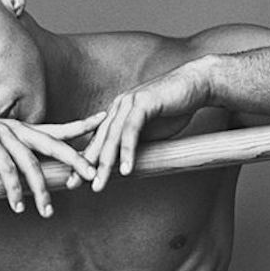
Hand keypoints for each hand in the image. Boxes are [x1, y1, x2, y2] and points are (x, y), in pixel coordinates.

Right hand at [0, 110, 103, 216]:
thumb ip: (15, 156)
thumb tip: (32, 172)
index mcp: (21, 129)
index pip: (58, 128)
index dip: (81, 125)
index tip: (104, 121)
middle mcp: (16, 129)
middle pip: (53, 144)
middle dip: (76, 160)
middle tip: (94, 176)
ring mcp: (1, 135)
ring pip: (30, 163)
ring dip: (40, 189)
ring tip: (47, 211)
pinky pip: (6, 169)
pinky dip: (13, 189)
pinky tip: (17, 206)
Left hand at [67, 59, 209, 191]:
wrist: (197, 85)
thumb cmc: (175, 110)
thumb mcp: (151, 133)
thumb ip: (136, 146)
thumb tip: (125, 167)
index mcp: (117, 114)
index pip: (97, 141)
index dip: (85, 161)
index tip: (73, 181)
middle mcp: (118, 107)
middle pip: (98, 141)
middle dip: (85, 165)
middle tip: (73, 185)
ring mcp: (129, 103)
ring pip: (112, 138)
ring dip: (105, 163)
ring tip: (99, 184)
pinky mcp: (143, 103)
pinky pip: (131, 130)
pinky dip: (127, 150)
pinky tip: (126, 169)